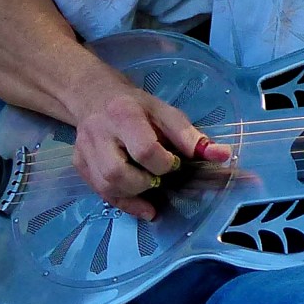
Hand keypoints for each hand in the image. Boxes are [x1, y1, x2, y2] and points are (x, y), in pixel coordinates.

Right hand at [69, 76, 231, 221]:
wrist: (96, 97)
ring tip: (150, 187)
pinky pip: (100, 192)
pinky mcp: (79, 164)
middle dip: (144, 183)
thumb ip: (192, 137)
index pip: (143, 150)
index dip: (164, 164)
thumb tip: (223, 155)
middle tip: (158, 178)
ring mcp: (85, 150)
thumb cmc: (137, 107)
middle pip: (117, 172)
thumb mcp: (166, 113)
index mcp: (124, 114)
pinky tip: (143, 206)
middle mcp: (99, 133)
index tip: (173, 163)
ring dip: (133, 196)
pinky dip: (124, 203)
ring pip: (106, 186)